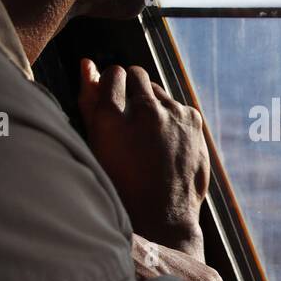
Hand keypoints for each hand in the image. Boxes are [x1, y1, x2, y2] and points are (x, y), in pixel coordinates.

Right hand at [79, 59, 208, 251]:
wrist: (162, 217)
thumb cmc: (121, 184)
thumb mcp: (96, 146)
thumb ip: (89, 101)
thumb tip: (87, 63)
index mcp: (112, 118)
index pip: (112, 73)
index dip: (111, 85)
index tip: (113, 100)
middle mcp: (144, 110)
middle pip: (137, 74)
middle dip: (132, 87)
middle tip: (130, 115)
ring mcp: (172, 114)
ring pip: (158, 89)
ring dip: (151, 102)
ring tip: (147, 136)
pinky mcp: (193, 120)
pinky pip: (177, 104)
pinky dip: (170, 117)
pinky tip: (165, 142)